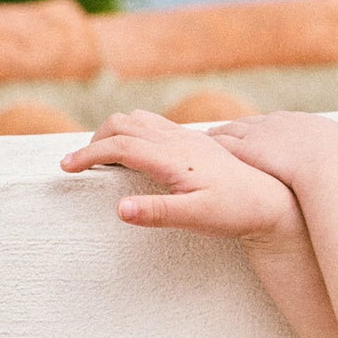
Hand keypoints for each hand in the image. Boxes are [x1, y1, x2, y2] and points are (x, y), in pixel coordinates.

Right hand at [60, 111, 298, 238]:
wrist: (271, 199)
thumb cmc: (236, 212)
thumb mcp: (196, 219)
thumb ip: (158, 213)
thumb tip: (119, 209)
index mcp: (173, 157)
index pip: (119, 145)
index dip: (88, 155)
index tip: (65, 168)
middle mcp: (178, 140)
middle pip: (123, 123)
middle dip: (94, 139)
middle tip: (78, 164)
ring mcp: (186, 137)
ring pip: (138, 119)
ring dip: (113, 132)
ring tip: (99, 158)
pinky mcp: (194, 141)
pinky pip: (153, 125)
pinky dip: (131, 132)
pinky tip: (133, 154)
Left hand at [206, 110, 337, 189]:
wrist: (334, 169)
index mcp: (307, 126)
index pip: (281, 125)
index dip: (266, 131)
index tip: (257, 134)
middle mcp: (283, 124)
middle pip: (253, 123)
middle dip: (240, 127)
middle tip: (224, 131)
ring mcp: (264, 134)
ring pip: (232, 130)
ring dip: (218, 134)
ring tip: (204, 138)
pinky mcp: (247, 147)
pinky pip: (222, 143)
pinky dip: (209, 144)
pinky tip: (196, 149)